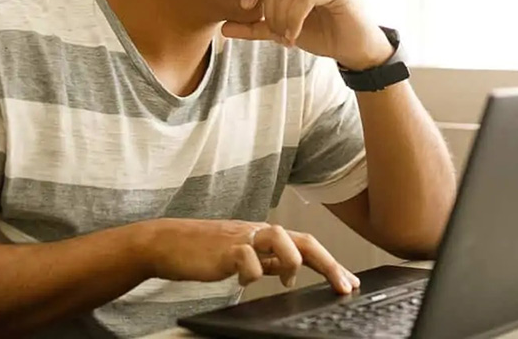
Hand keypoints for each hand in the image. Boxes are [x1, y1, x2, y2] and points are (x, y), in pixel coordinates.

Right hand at [138, 219, 360, 293]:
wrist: (168, 243)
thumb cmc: (205, 251)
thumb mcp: (244, 256)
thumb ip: (267, 261)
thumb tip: (290, 272)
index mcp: (266, 236)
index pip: (307, 245)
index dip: (331, 263)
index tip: (349, 282)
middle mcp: (259, 232)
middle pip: (303, 240)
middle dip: (329, 263)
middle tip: (344, 285)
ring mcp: (243, 238)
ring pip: (280, 237)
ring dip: (291, 262)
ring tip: (286, 280)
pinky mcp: (224, 249)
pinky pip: (247, 258)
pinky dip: (250, 273)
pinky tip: (241, 282)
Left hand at [223, 0, 393, 70]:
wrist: (354, 48)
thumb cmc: (322, 34)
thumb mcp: (281, 30)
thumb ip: (255, 27)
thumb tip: (223, 28)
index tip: (247, 8)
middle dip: (269, 12)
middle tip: (276, 34)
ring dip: (281, 19)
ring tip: (287, 37)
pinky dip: (294, 20)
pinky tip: (295, 35)